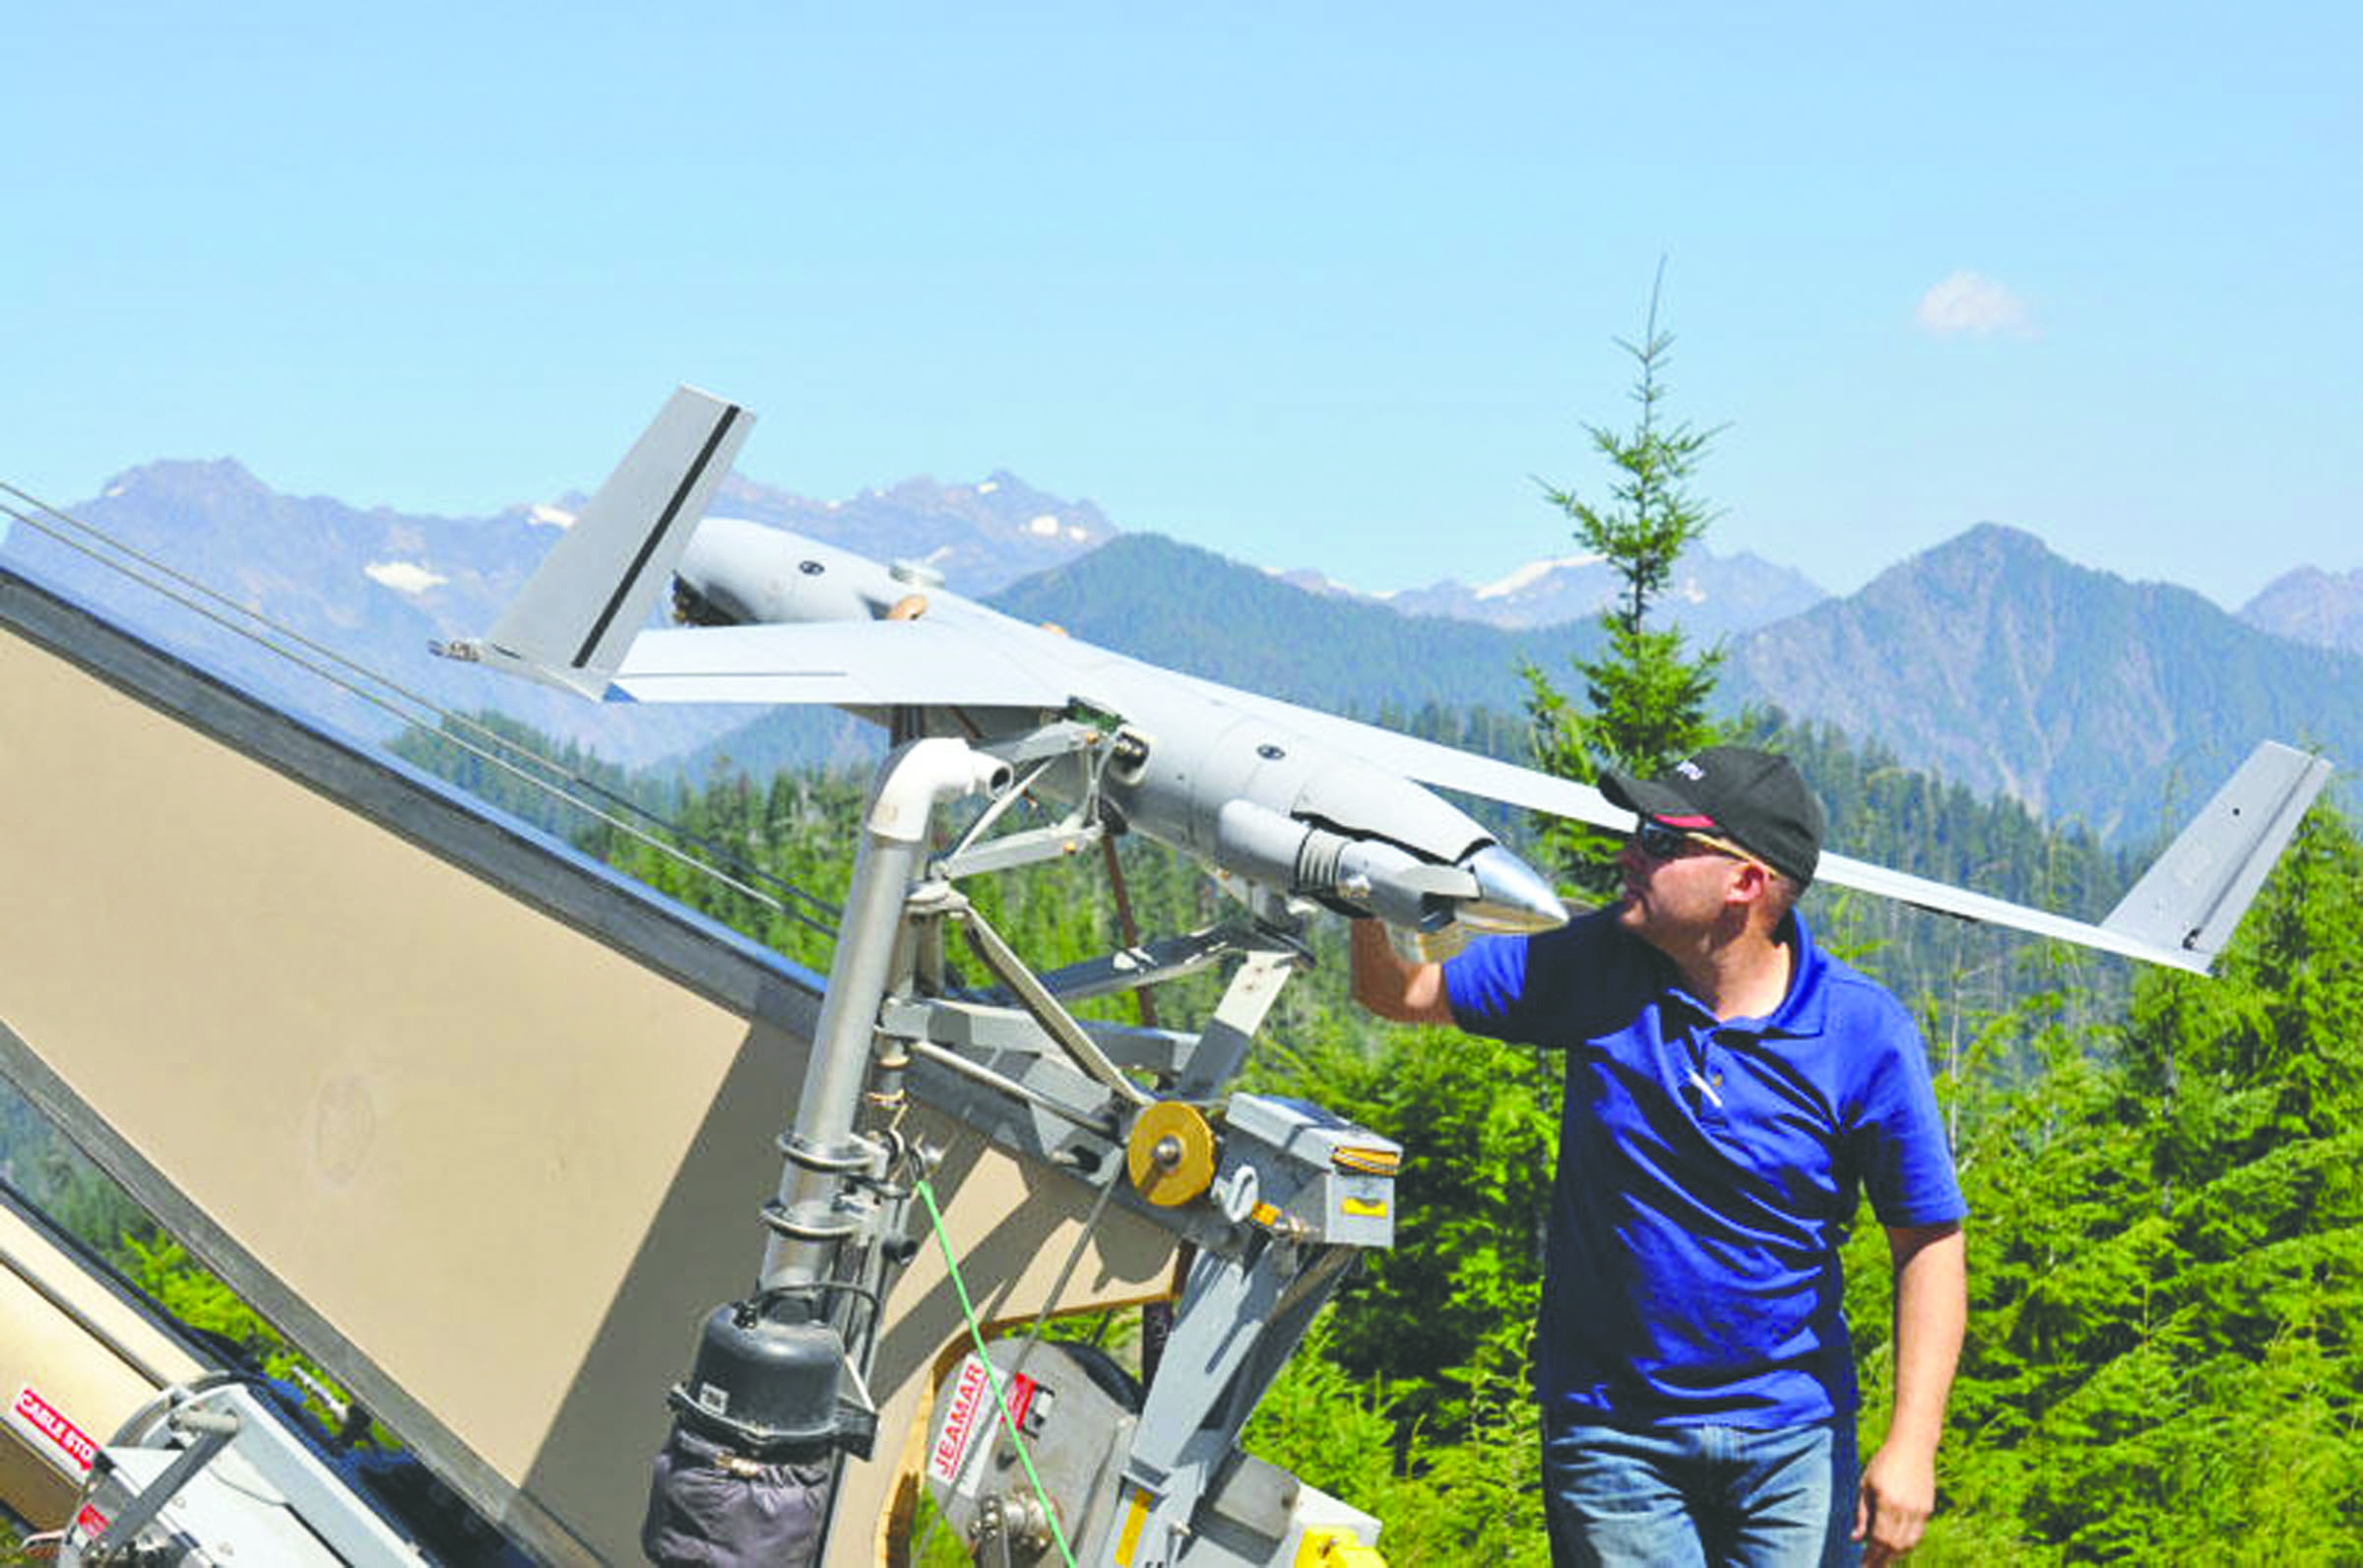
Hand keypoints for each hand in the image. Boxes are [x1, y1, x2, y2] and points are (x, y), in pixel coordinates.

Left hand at [1852, 1438, 1935, 1564]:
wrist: (1912, 1447)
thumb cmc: (1883, 1463)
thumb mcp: (1865, 1485)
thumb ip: (1861, 1514)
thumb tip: (1855, 1540)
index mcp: (1886, 1503)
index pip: (1879, 1540)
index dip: (1871, 1557)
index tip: (1862, 1566)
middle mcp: (1905, 1510)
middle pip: (1894, 1546)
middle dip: (1882, 1561)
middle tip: (1870, 1567)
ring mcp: (1919, 1511)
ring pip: (1907, 1544)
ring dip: (1894, 1556)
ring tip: (1881, 1562)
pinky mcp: (1927, 1509)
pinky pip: (1917, 1535)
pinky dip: (1906, 1546)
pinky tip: (1896, 1549)